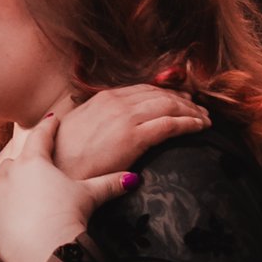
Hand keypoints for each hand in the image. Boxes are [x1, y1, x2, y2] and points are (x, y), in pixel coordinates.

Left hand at [0, 110, 135, 261]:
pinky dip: (2, 220)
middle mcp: (9, 175)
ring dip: (12, 193)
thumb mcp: (89, 197)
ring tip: (26, 202)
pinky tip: (15, 227)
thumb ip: (109, 184)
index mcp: (34, 162)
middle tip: (36, 170)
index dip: (48, 127)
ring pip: (1, 190)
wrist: (42, 251)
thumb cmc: (67, 216)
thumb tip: (133, 178)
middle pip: (15, 163)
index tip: (52, 119)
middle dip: (24, 165)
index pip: (42, 136)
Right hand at [54, 83, 204, 178]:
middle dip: (183, 101)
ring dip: (191, 112)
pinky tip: (200, 127)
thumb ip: (97, 119)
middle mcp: (115, 102)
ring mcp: (124, 118)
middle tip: (199, 109)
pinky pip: (169, 124)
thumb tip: (108, 124)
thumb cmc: (62, 157)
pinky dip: (189, 123)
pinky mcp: (133, 137)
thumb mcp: (78, 127)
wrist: (56, 172)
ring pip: (169, 106)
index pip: (143, 90)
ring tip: (205, 120)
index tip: (181, 101)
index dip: (166, 94)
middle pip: (159, 95)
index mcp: (103, 98)